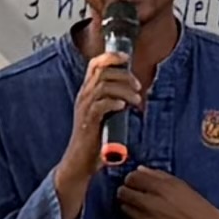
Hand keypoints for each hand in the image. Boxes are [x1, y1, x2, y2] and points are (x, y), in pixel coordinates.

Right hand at [56, 36, 147, 209]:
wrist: (80, 162)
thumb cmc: (93, 140)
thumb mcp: (105, 115)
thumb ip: (114, 102)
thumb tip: (133, 92)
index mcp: (87, 92)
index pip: (94, 65)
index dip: (110, 57)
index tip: (126, 57)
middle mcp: (84, 97)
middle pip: (102, 72)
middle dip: (124, 75)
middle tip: (138, 86)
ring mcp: (84, 108)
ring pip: (103, 86)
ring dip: (124, 89)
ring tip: (136, 100)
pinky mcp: (88, 121)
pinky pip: (100, 104)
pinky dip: (114, 102)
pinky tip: (123, 107)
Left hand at [114, 165, 218, 218]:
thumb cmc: (196, 206)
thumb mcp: (180, 185)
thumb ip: (158, 175)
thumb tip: (140, 170)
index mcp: (160, 188)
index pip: (132, 178)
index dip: (131, 177)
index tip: (134, 180)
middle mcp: (151, 203)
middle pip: (123, 193)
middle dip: (126, 190)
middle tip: (132, 191)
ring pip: (124, 208)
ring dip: (128, 204)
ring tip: (140, 204)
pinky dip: (133, 218)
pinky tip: (144, 216)